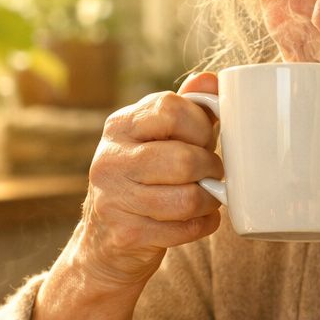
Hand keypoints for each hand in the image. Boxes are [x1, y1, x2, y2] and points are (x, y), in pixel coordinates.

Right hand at [72, 72, 224, 290]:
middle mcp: (110, 158)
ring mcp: (113, 198)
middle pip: (183, 159)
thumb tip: (213, 80)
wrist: (105, 239)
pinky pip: (184, 229)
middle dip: (211, 168)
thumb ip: (188, 109)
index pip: (171, 109)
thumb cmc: (147, 179)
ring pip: (187, 198)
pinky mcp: (125, 233)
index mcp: (120, 125)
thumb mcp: (161, 138)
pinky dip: (203, 225)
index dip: (201, 126)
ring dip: (210, 200)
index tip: (205, 140)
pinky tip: (198, 219)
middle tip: (214, 174)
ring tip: (209, 197)